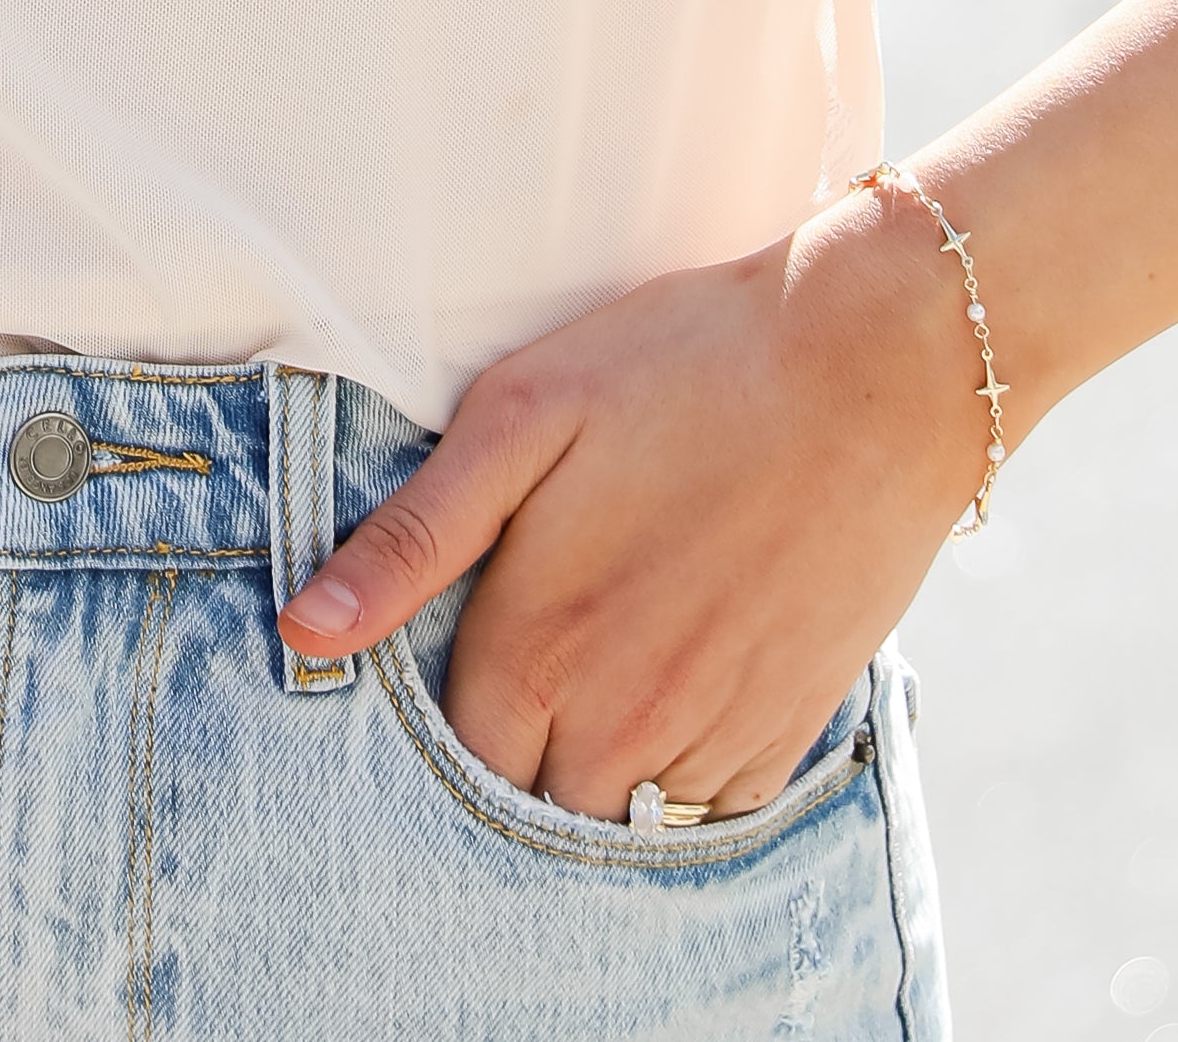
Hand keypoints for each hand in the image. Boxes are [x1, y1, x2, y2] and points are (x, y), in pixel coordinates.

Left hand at [279, 196, 985, 817]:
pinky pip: (712, 807)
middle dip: (523, 742)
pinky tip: (689, 667)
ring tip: (619, 649)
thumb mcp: (525, 413)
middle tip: (546, 639)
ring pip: (623, 812)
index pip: (454, 753)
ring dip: (603, 759)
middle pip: (534, 800)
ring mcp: (714, 737)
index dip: (449, 703)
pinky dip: (687, 764)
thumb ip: (412, 537)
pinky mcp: (790, 730)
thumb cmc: (686, 364)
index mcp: (539, 648)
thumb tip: (302, 631)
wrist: (876, 365)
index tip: (473, 637)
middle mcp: (621, 721)